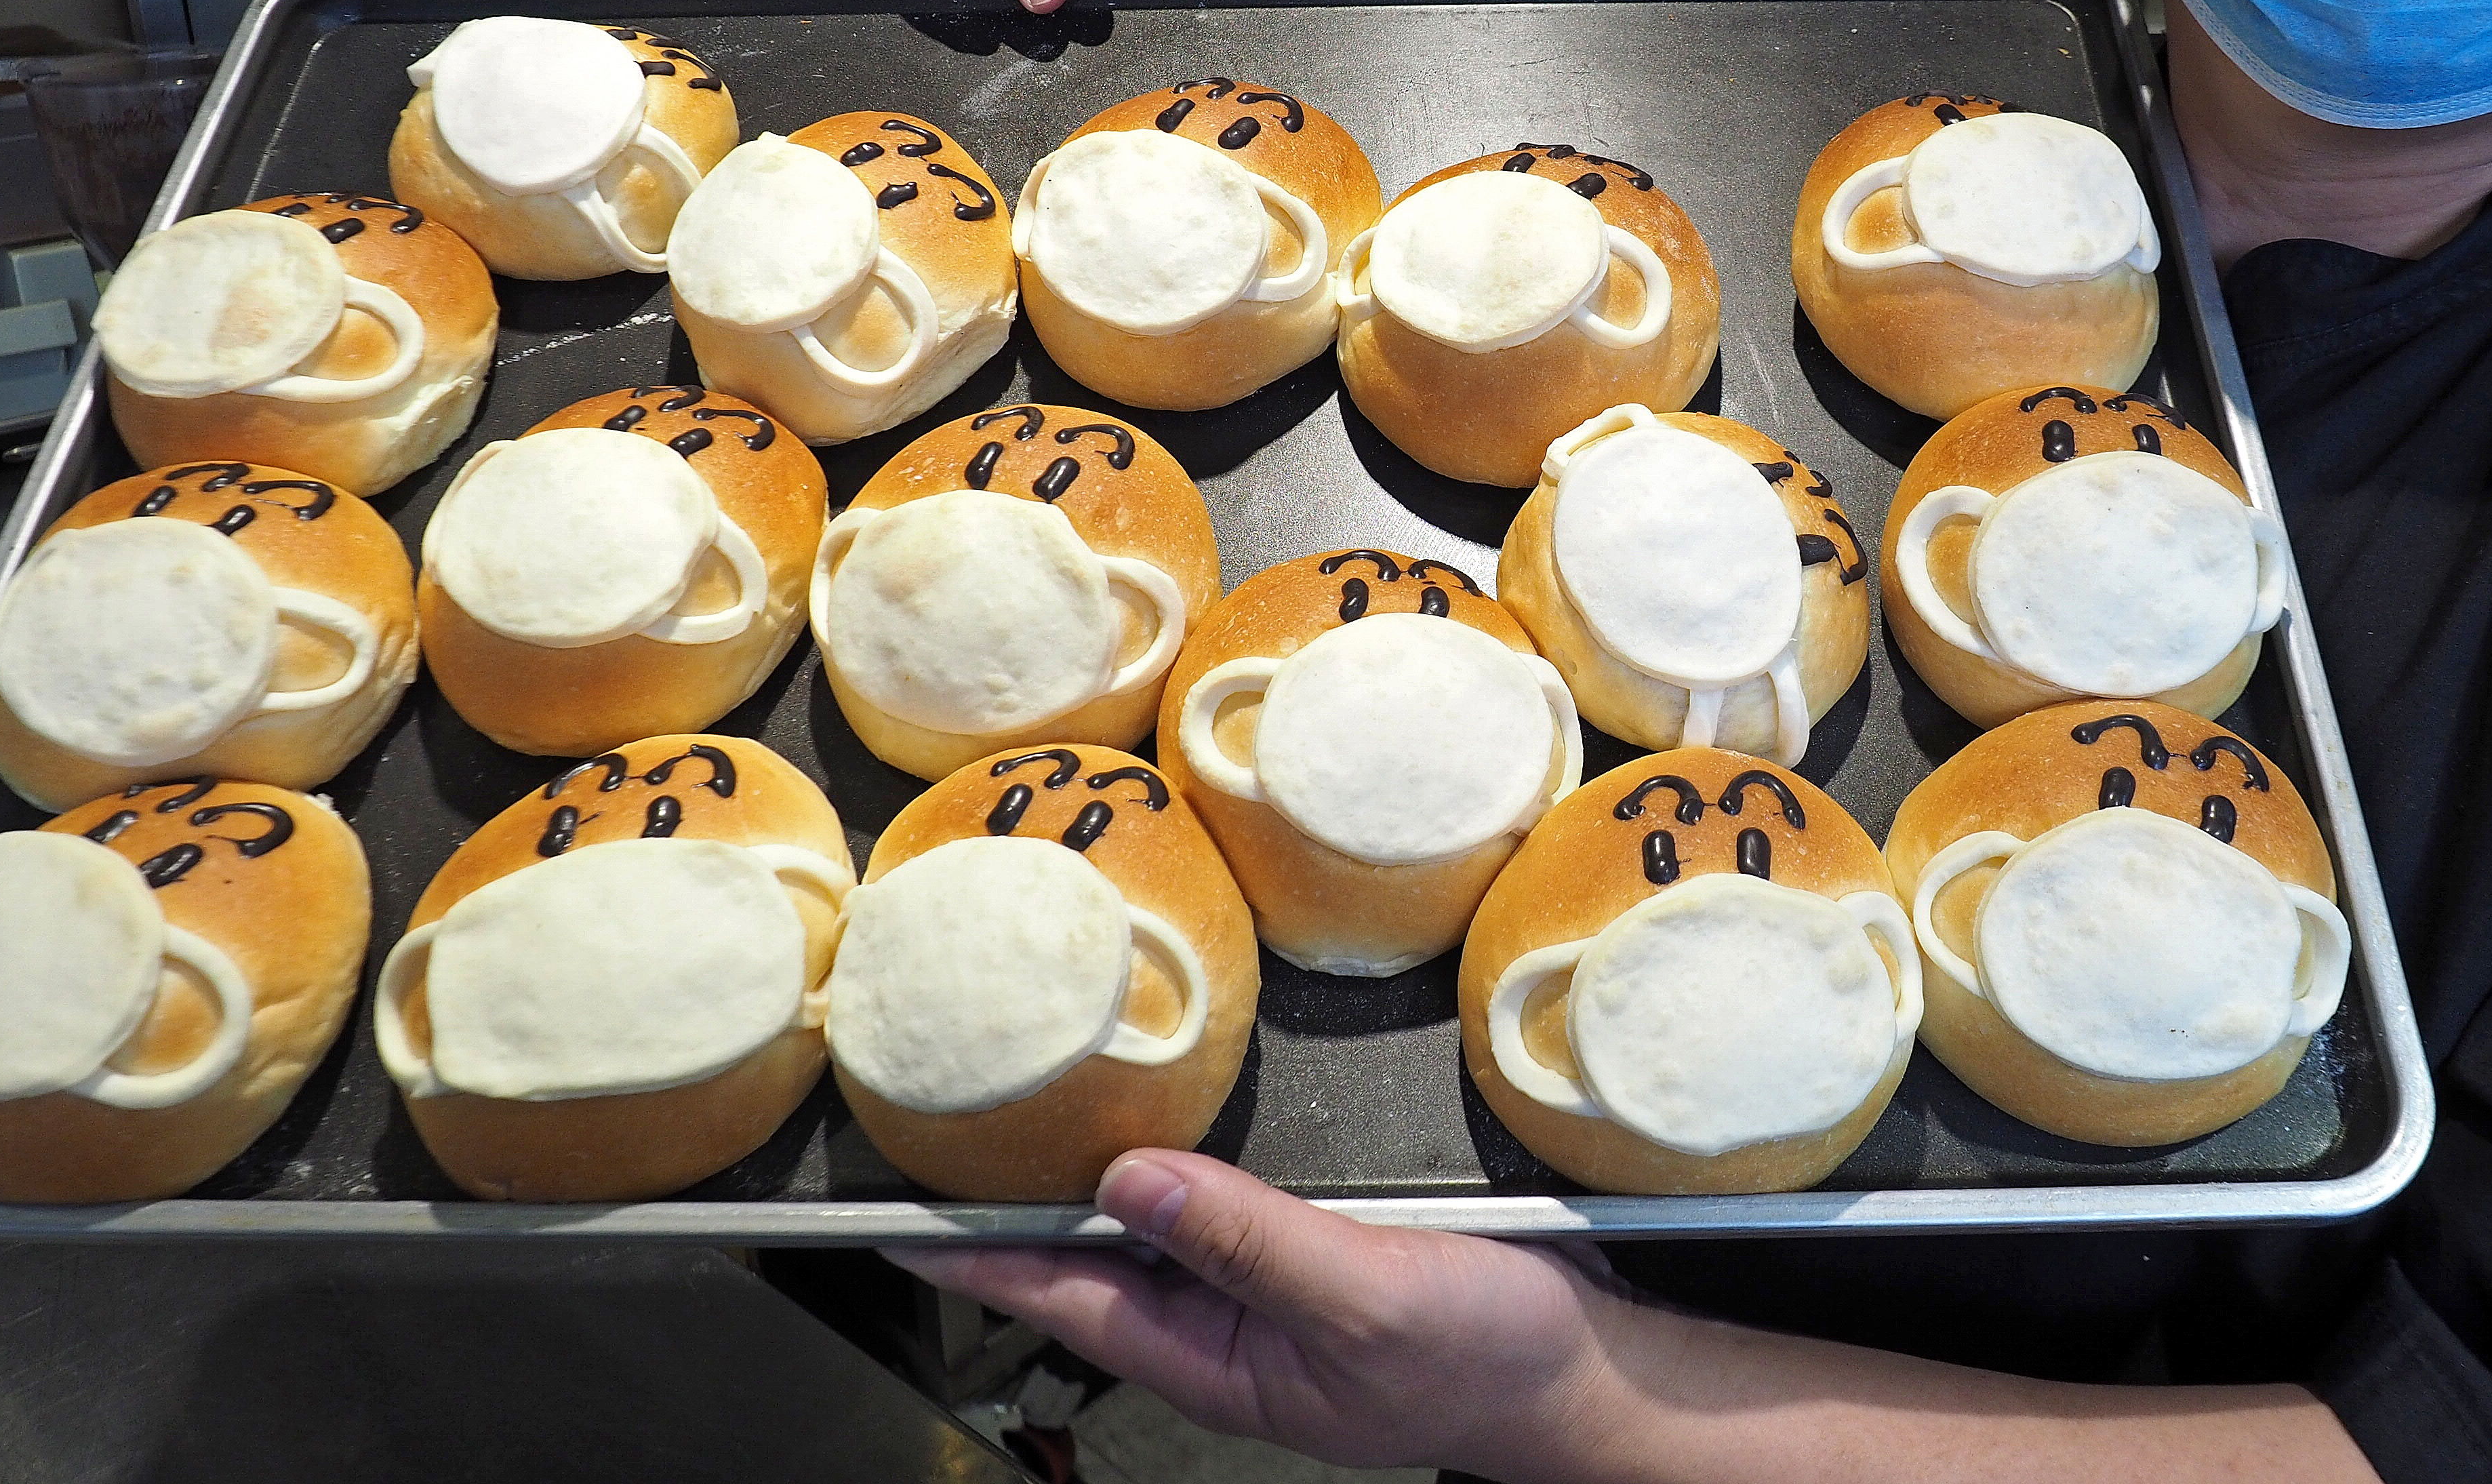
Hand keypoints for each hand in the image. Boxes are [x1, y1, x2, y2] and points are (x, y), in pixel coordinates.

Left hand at [890, 1150, 1618, 1476]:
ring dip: (1100, 1176)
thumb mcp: (1367, 1298)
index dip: (982, 1262)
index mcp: (1221, 1360)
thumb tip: (1129, 1181)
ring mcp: (1276, 1291)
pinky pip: (1227, 1205)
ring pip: (1161, 1225)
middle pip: (1100, 1263)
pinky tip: (1170, 1120)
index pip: (1068, 1300)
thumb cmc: (1489, 1360)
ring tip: (1027, 1117)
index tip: (898, 1222)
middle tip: (949, 1134)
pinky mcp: (1323, 1250)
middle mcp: (1231, 1327)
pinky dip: (1185, 1161)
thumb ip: (1249, 1240)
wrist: (1593, 1374)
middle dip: (1023, 1210)